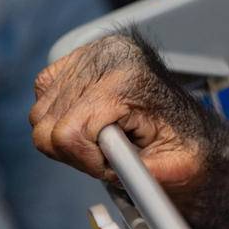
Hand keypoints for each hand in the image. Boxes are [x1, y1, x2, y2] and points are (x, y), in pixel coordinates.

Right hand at [30, 34, 206, 194]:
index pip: (70, 132)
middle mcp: (107, 57)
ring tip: (104, 140)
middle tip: (111, 155)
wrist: (189, 126)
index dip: (89, 160)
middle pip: (49, 128)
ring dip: (68, 138)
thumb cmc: (185, 145)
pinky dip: (59, 120)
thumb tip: (118, 173)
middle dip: (79, 152)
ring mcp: (89, 54)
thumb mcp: (176, 165)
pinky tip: (90, 124)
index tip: (114, 165)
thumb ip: (144, 174)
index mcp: (131, 78)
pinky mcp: (74, 59)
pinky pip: (42, 102)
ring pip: (40, 118)